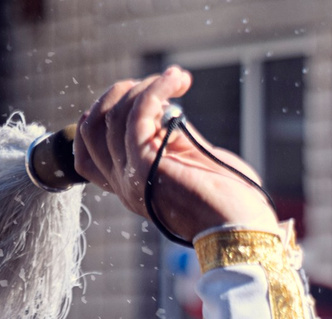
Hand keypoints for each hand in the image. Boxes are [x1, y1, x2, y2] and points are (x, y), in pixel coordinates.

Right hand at [72, 66, 275, 237]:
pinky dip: (155, 90)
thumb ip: (168, 139)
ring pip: (113, 115)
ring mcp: (131, 176)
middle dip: (119, 94)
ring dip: (145, 86)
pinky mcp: (147, 164)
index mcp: (130, 188)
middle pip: (91, 127)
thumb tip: (163, 106)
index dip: (98, 115)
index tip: (131, 95)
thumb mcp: (190, 163)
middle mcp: (123, 185)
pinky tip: (177, 80)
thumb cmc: (229, 199)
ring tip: (178, 79)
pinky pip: (138, 114)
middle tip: (157, 84)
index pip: (87, 151)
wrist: (245, 227)